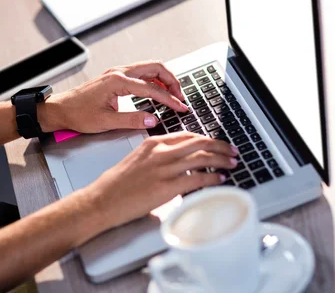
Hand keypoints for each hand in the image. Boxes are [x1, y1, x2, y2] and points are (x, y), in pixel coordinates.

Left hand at [38, 61, 188, 132]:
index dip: (170, 100)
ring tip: (174, 95)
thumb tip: (153, 120)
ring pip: (148, 68)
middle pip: (155, 68)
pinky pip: (140, 74)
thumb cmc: (77, 114)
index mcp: (117, 81)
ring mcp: (117, 73)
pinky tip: (158, 92)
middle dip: (172, 81)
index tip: (181, 107)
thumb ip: (132, 120)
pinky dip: (153, 80)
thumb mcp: (106, 122)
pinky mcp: (115, 77)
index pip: (152, 89)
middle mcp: (118, 72)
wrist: (60, 109)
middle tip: (181, 97)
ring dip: (164, 80)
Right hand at [85, 132, 238, 229]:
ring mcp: (164, 169)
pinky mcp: (167, 187)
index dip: (207, 139)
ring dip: (222, 160)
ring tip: (232, 163)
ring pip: (202, 158)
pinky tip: (220, 179)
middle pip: (199, 143)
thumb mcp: (137, 160)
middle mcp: (160, 152)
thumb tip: (179, 162)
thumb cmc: (116, 184)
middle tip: (231, 151)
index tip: (217, 143)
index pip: (187, 135)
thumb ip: (158, 157)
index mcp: (153, 143)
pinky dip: (213, 177)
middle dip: (220, 146)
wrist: (102, 199)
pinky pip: (197, 178)